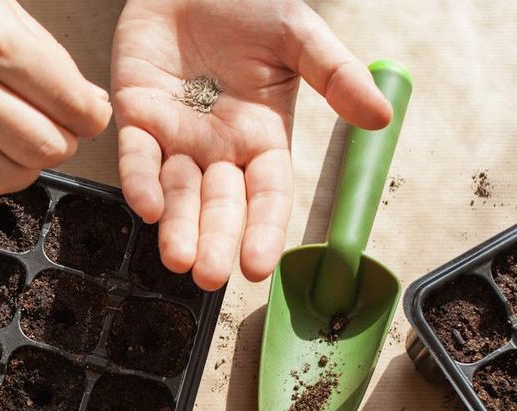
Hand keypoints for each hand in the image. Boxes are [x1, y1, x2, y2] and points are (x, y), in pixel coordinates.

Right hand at [0, 0, 111, 208]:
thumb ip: (44, 56)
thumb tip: (88, 106)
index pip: (76, 108)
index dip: (89, 117)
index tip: (82, 116)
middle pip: (46, 150)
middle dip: (56, 143)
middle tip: (43, 129)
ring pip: (3, 179)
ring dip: (15, 167)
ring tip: (4, 144)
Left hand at [112, 0, 391, 289]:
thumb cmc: (246, 4)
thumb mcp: (299, 36)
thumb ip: (335, 75)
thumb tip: (380, 118)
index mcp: (262, 138)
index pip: (267, 195)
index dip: (264, 230)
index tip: (259, 267)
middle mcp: (218, 147)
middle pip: (219, 205)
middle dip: (214, 241)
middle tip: (211, 277)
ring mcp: (176, 136)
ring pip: (177, 192)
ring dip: (176, 227)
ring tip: (177, 260)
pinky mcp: (136, 116)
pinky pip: (136, 156)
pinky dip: (140, 181)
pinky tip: (147, 207)